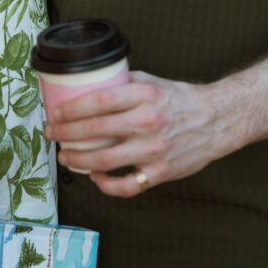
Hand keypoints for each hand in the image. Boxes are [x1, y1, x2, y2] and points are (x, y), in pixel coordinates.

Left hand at [45, 71, 233, 197]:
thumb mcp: (153, 82)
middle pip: (96, 130)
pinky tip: (95, 176)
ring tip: (65, 156)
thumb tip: (93, 83)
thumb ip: (125, 82)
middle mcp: (148, 122)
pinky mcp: (161, 172)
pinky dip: (106, 185)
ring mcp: (154, 149)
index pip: (100, 100)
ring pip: (106, 160)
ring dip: (78, 160)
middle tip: (52, 132)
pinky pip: (127, 185)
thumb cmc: (181, 99)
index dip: (72, 108)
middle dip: (66, 133)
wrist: (216, 120)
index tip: (57, 112)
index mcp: (144, 95)